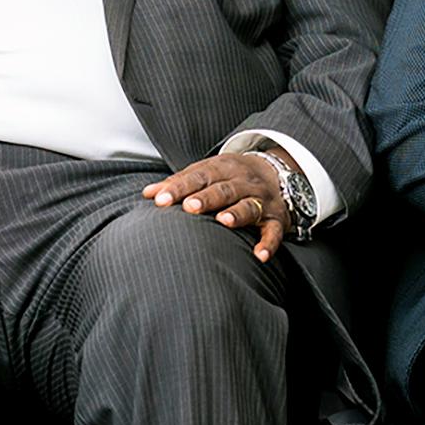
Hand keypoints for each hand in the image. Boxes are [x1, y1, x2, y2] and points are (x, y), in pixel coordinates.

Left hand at [143, 152, 290, 262]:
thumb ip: (180, 183)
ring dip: (237, 214)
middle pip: (224, 189)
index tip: (159, 199)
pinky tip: (259, 256)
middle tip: (189, 207)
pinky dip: (269, 243)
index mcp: (223, 168)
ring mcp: (261, 200)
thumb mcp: (208, 172)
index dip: (179, 187)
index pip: (199, 176)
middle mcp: (243, 182)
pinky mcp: (276, 219)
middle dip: (207, 198)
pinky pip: (274, 232)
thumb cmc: (231, 178)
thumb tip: (147, 193)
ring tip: (223, 221)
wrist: (278, 173)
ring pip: (249, 206)